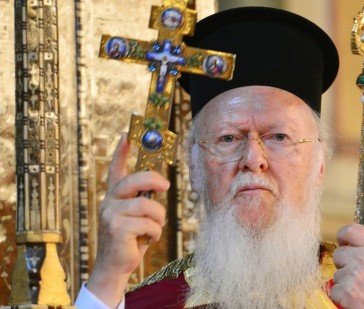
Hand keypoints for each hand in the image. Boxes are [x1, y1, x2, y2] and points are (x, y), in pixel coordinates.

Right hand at [87, 134, 169, 307]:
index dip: (121, 151)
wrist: (115, 267)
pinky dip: (155, 234)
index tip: (127, 135)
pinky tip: (147, 241)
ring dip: (158, 220)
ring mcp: (111, 214)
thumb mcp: (136, 217)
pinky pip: (149, 224)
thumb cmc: (130, 240)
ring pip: (148, 206)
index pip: (115, 169)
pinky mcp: (117, 228)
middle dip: (154, 180)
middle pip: (135, 179)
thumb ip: (142, 200)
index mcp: (114, 196)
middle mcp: (109, 201)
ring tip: (152, 231)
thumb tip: (160, 184)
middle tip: (166, 186)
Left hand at [330, 219, 363, 308]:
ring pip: (336, 273)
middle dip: (344, 264)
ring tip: (362, 289)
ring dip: (345, 282)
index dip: (344, 236)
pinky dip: (342, 297)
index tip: (345, 243)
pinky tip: (357, 299)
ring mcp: (353, 276)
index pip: (350, 230)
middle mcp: (363, 259)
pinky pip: (334, 289)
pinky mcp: (345, 292)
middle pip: (338, 253)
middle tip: (359, 275)